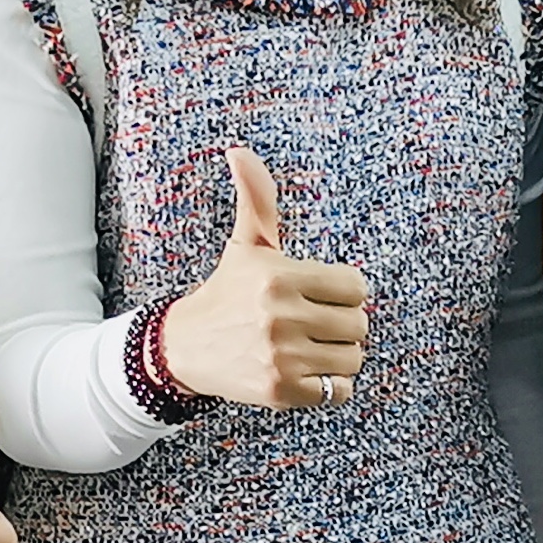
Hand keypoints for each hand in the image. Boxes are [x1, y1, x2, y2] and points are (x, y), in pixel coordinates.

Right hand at [156, 147, 372, 410]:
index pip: (355, 286)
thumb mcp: (244, 245)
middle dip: (341, 325)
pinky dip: (330, 386)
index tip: (320, 295)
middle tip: (313, 323)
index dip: (343, 291)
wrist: (184, 348)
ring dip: (337, 356)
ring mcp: (281, 356)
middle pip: (358, 324)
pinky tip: (304, 370)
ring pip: (353, 358)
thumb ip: (256, 198)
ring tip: (308, 347)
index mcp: (278, 275)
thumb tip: (239, 150)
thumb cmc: (226, 292)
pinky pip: (340, 391)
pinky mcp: (282, 391)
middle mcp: (280, 315)